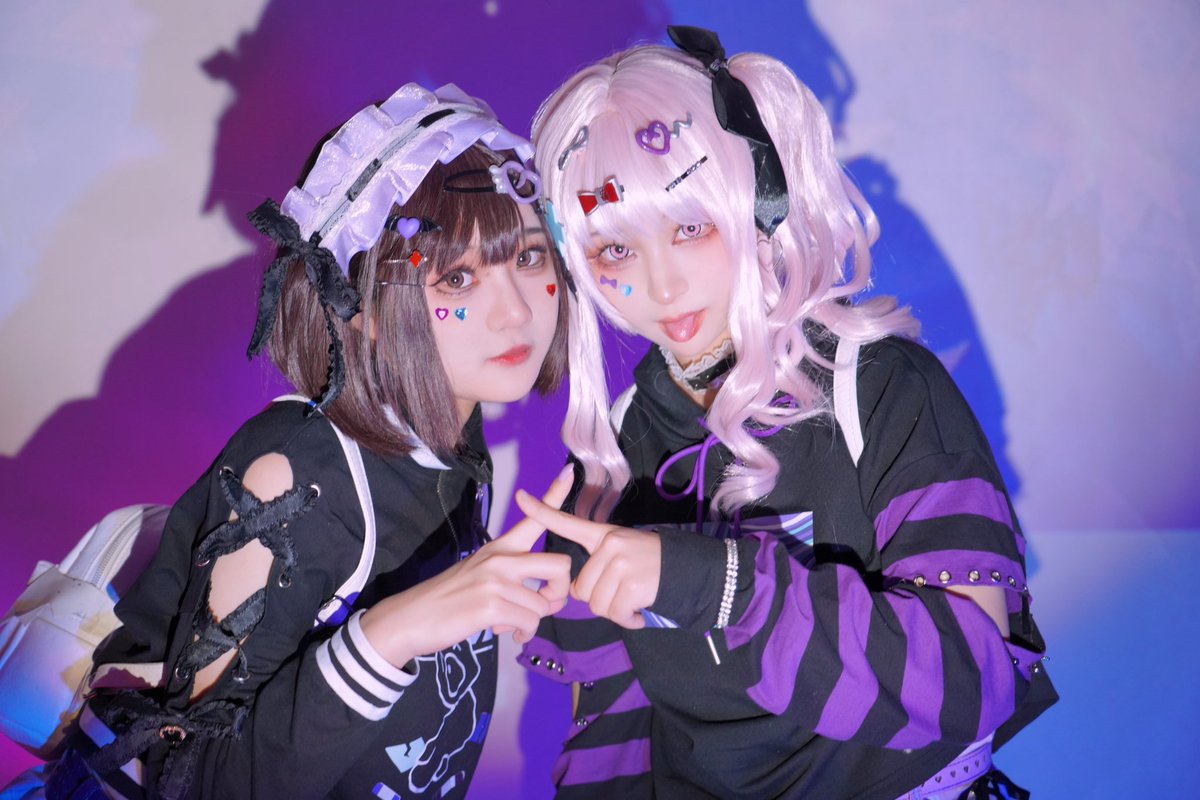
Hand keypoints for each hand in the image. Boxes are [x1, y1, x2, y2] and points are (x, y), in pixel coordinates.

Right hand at [361, 465, 574, 665]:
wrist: (411, 618)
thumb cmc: (450, 600)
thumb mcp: (482, 577)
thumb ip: (518, 583)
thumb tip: (550, 601)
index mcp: (500, 548)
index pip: (533, 518)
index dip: (555, 496)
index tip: (569, 472)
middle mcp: (500, 559)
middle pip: (560, 565)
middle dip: (559, 592)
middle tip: (542, 604)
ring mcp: (496, 581)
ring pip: (543, 605)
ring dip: (532, 622)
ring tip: (511, 624)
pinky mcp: (491, 605)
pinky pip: (529, 623)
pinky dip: (522, 633)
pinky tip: (507, 632)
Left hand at [514, 490, 660, 629]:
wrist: (687, 570)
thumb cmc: (650, 566)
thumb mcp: (623, 551)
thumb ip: (598, 564)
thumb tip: (577, 591)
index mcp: (603, 536)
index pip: (567, 522)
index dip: (541, 511)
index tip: (520, 497)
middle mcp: (610, 545)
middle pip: (581, 589)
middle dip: (599, 599)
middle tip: (623, 593)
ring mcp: (621, 563)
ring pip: (596, 604)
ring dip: (615, 611)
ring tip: (633, 600)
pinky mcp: (633, 584)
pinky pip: (615, 613)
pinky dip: (628, 620)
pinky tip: (639, 612)